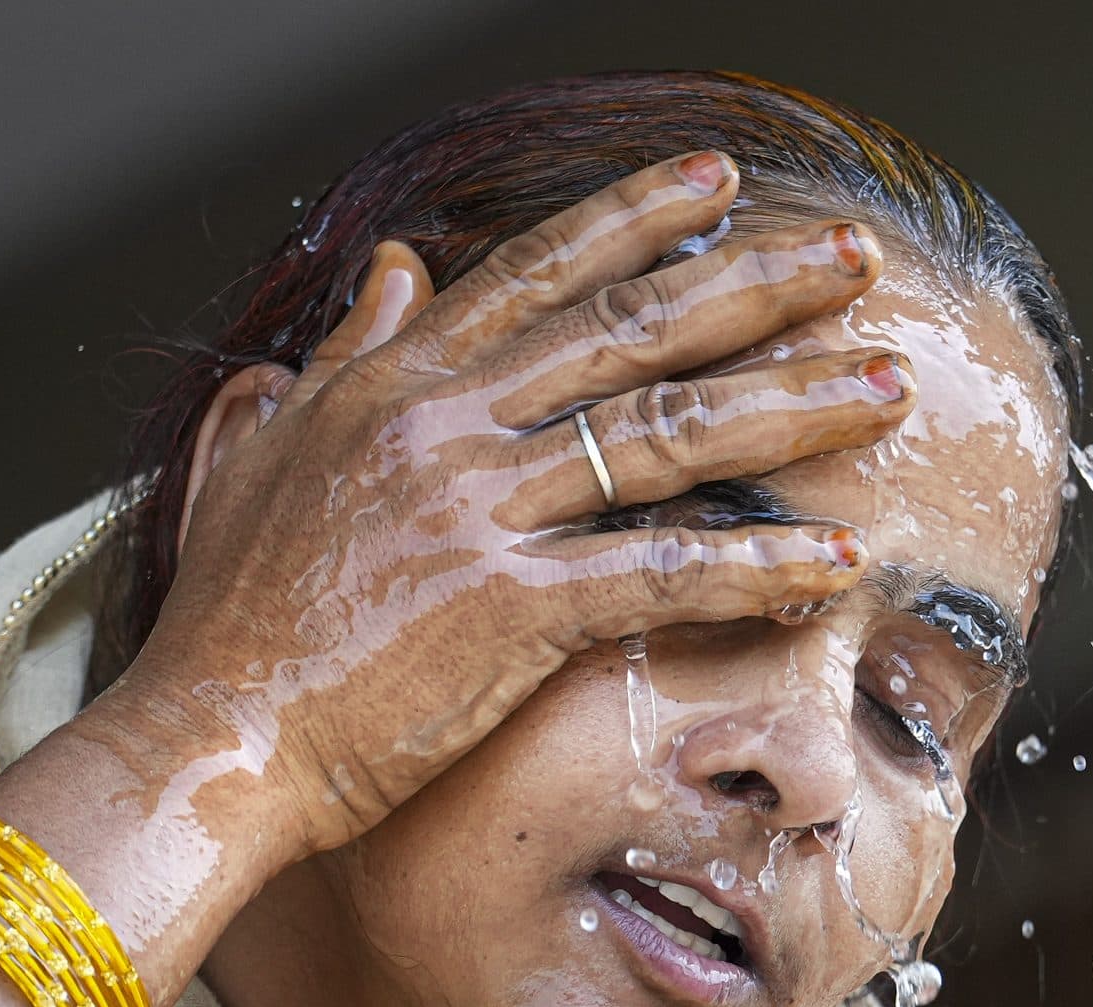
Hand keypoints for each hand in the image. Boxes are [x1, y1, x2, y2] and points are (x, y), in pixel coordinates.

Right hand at [113, 151, 915, 858]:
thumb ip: (340, 359)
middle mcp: (445, 426)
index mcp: (392, 385)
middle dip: (758, 285)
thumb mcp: (261, 455)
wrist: (206, 738)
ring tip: (886, 389)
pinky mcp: (509, 606)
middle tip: (853, 257)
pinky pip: (664, 570)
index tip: (717, 181)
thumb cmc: (229, 624)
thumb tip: (392, 272)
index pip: (536, 273)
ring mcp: (480, 510)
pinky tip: (839, 560)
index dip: (634, 219)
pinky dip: (761, 564)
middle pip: (632, 330)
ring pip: (668, 433)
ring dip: (793, 404)